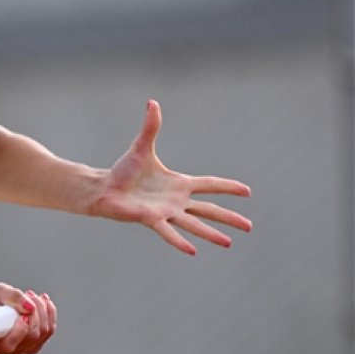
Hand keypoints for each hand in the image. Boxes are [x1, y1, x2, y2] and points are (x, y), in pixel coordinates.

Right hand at [0, 284, 54, 353]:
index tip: (23, 314)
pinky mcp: (36, 345)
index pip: (8, 345)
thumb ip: (12, 297)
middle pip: (31, 336)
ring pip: (43, 332)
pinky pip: (50, 331)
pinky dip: (49, 313)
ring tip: (32, 296)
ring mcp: (24, 351)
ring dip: (42, 310)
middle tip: (28, 294)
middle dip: (35, 312)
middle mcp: (8, 352)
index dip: (19, 330)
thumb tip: (30, 307)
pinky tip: (44, 302)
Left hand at [92, 100, 251, 254]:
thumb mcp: (141, 146)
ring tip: (229, 243)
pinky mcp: (150, 219)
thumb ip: (151, 127)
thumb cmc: (123, 171)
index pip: (209, 185)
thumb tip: (152, 102)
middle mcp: (176, 201)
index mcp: (179, 184)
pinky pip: (168, 232)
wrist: (104, 188)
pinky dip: (180, 241)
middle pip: (209, 210)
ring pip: (194, 224)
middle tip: (250, 227)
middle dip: (229, 218)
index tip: (247, 192)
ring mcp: (165, 212)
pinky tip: (193, 251)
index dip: (227, 187)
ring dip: (211, 233)